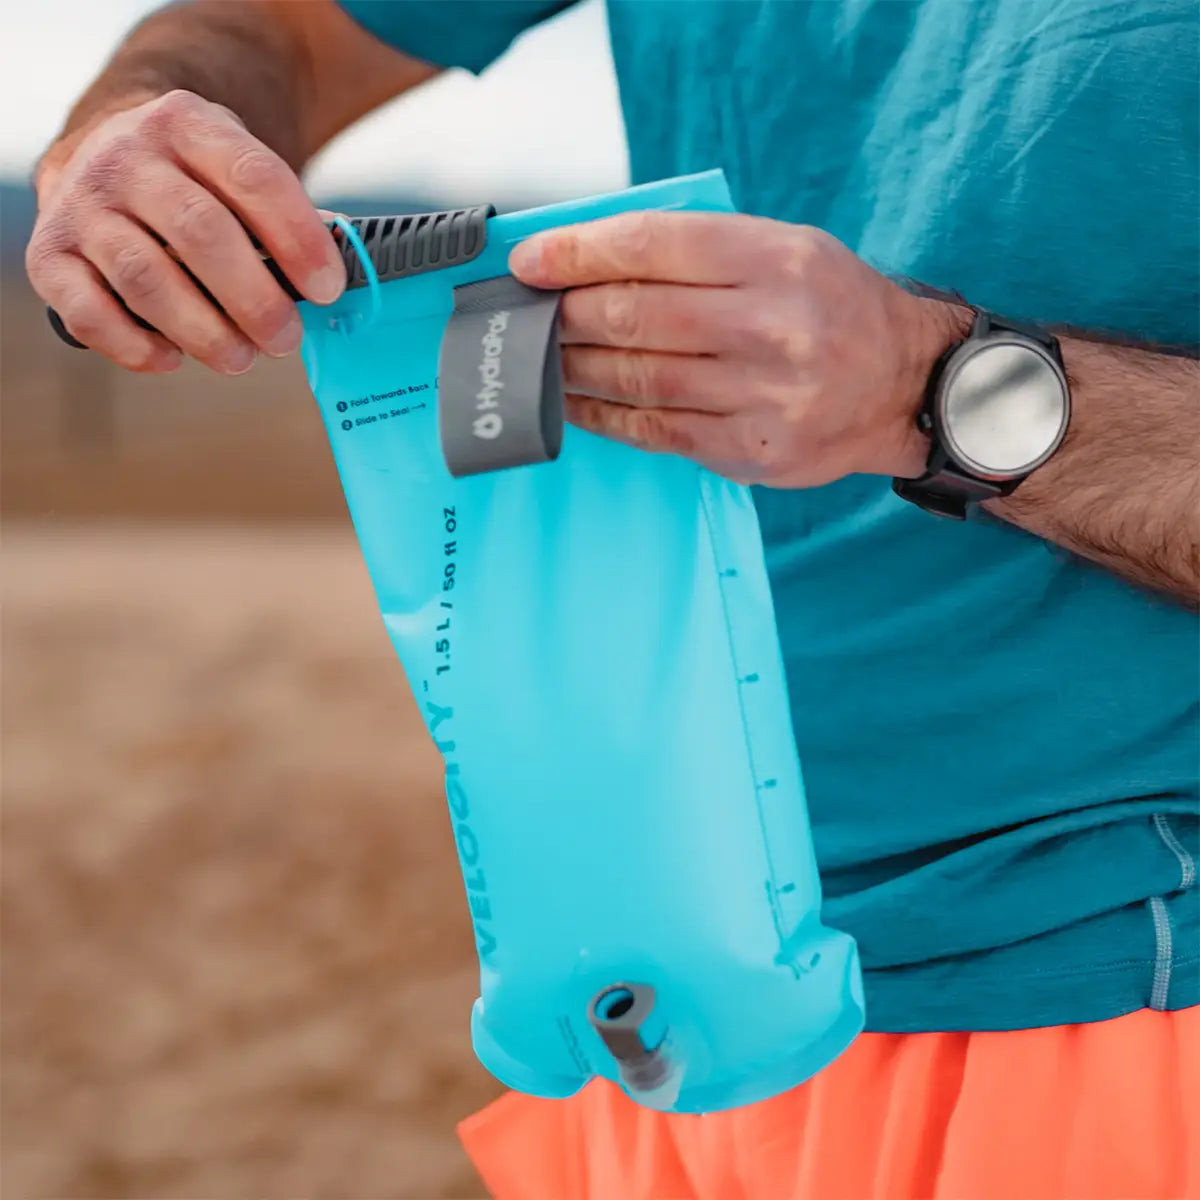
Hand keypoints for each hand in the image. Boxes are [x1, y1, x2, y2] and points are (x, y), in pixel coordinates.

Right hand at [26, 90, 345, 374]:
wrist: (107, 148)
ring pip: (146, 278)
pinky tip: (171, 358)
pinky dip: (134, 346)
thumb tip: (328, 284)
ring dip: (204, 331)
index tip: (327, 288)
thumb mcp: (238, 167)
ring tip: (241, 357)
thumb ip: (283, 215)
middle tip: (285, 339)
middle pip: (200, 232)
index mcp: (187, 124)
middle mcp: (125, 157)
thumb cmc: (194, 177)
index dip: (297, 239)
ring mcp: (81, 205)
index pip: (253, 178)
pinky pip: (88, 313)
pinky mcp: (48, 255)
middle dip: (254, 299)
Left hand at [509, 212, 967, 486]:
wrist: (904, 385)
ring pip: (637, 378)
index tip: (528, 262)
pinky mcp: (750, 450)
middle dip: (566, 313)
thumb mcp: (784, 249)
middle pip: (635, 316)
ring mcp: (761, 396)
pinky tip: (575, 401)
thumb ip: (699, 252)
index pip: (652, 247)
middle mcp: (770, 326)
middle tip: (527, 315)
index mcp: (776, 259)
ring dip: (573, 367)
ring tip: (541, 357)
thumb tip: (591, 262)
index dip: (578, 253)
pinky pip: (655, 429)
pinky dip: (603, 414)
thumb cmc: (831, 307)